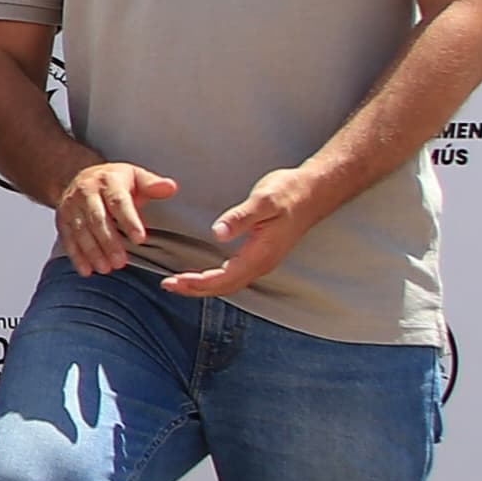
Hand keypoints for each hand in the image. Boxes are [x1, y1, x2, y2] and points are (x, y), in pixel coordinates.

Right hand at [49, 159, 177, 276]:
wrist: (79, 175)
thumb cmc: (114, 181)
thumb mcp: (135, 176)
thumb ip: (152, 184)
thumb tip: (170, 187)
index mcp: (108, 181)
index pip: (119, 202)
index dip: (129, 221)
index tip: (140, 239)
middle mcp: (86, 192)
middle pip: (97, 219)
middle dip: (109, 242)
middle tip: (121, 262)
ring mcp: (71, 206)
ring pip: (81, 231)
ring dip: (93, 252)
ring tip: (106, 269)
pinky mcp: (61, 219)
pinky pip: (67, 238)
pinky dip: (76, 256)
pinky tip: (86, 270)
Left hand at [159, 167, 318, 297]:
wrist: (314, 191)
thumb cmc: (289, 193)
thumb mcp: (263, 200)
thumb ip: (240, 218)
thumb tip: (218, 232)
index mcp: (261, 254)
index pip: (224, 278)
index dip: (198, 283)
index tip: (174, 280)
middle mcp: (262, 263)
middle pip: (225, 287)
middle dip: (195, 289)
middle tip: (167, 285)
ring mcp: (262, 260)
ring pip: (229, 283)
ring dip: (203, 286)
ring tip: (179, 283)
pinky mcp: (261, 254)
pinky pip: (234, 275)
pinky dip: (215, 278)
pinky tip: (202, 273)